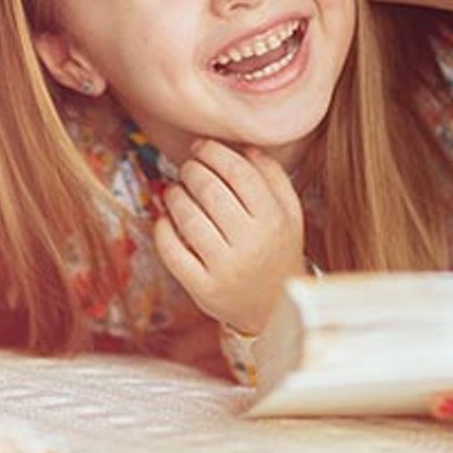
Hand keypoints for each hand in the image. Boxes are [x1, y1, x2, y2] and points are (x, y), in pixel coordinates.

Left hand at [152, 139, 304, 334]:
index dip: (214, 152)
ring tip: (175, 189)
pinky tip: (166, 218)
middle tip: (188, 167)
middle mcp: (251, 243)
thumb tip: (242, 145)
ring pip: (187, 217)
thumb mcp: (289, 212)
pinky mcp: (202, 289)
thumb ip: (272, 174)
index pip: (239, 172)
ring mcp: (225, 268)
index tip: (201, 147)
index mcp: (274, 219)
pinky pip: (171, 251)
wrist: (274, 308)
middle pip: (210, 190)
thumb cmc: (278, 249)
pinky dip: (162, 228)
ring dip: (174, 194)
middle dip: (192, 169)